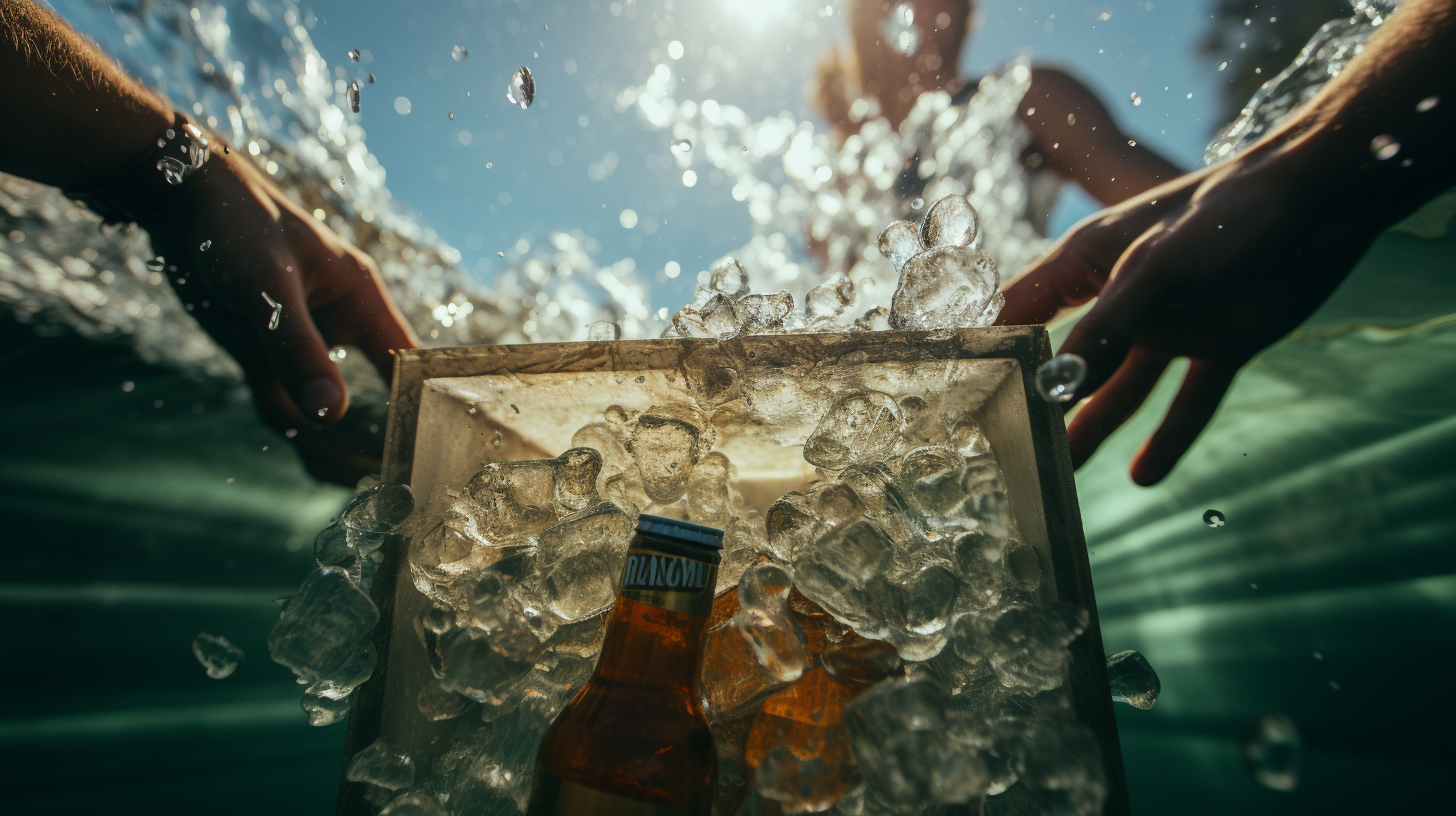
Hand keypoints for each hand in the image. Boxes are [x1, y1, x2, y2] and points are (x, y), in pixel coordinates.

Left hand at [137, 148, 417, 482]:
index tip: (428, 445)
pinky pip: (280, 398)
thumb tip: (332, 416)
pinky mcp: (261, 352)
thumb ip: (300, 352)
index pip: (408, 359)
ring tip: (338, 477)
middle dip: (375, 429)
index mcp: (361, 300)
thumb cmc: (238, 226)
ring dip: (324, 436)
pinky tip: (295, 440)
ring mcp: (299, 341)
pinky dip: (284, 421)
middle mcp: (338, 325)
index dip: (421, 399)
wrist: (175, 196)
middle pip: (372, 388)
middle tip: (383, 477)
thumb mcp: (271, 290)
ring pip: (321, 401)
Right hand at [997, 151, 1383, 484]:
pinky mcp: (1219, 343)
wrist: (1325, 199)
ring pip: (1119, 389)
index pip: (1017, 311)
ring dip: (1092, 429)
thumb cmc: (1228, 213)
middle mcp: (1122, 297)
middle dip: (1036, 401)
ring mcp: (1170, 323)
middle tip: (1002, 449)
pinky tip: (1145, 477)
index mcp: (1087, 263)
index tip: (949, 391)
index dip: (984, 348)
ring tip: (1060, 477)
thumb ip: (1106, 328)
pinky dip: (1169, 438)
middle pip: (1066, 360)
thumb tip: (1055, 389)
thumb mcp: (1153, 269)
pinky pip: (1187, 401)